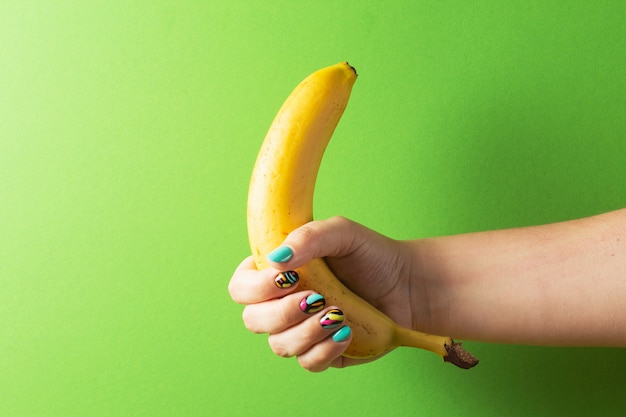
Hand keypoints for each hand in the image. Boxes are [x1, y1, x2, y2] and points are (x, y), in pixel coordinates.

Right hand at [228, 216, 416, 370]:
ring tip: (339, 313)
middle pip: (253, 320)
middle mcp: (282, 304)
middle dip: (282, 312)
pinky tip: (347, 332)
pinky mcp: (322, 352)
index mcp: (277, 273)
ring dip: (307, 331)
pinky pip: (308, 362)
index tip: (287, 278)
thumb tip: (276, 260)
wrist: (408, 285)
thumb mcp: (341, 232)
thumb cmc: (371, 255)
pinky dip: (325, 349)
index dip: (255, 288)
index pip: (241, 287)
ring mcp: (301, 331)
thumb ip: (308, 237)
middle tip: (317, 298)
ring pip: (280, 345)